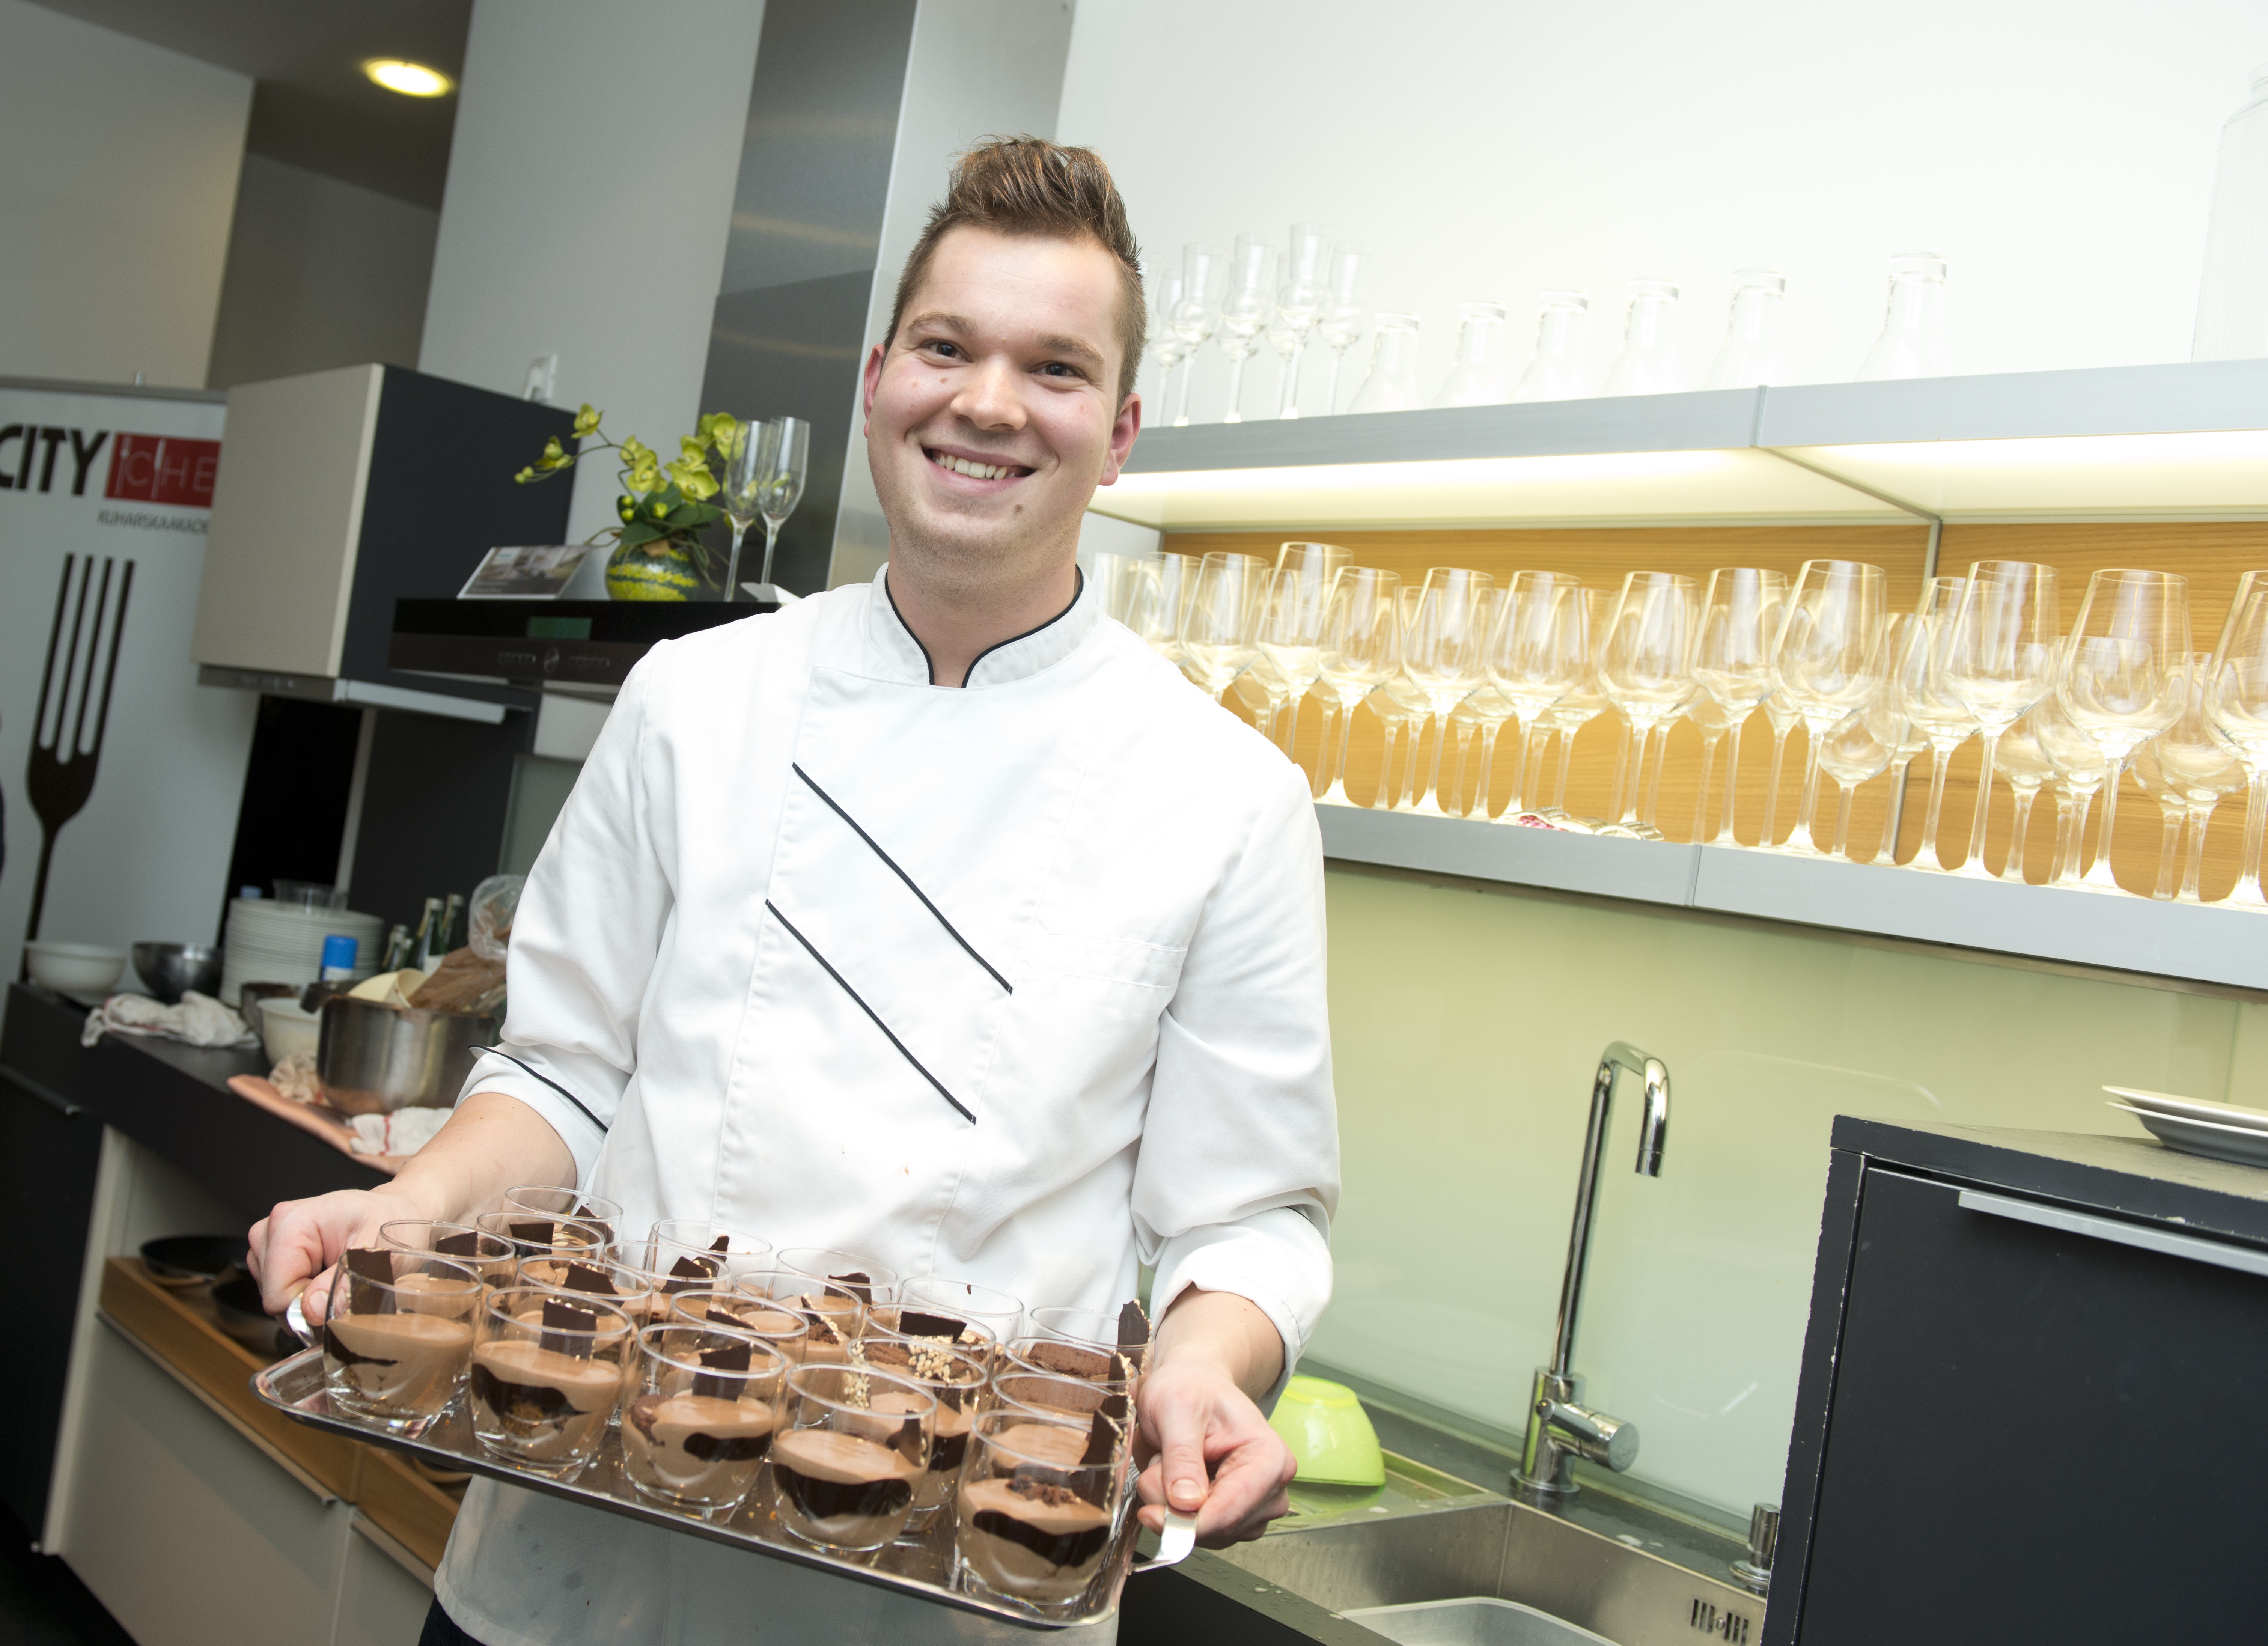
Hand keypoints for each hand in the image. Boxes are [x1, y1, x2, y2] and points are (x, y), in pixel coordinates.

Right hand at [247, 1186, 428, 1325]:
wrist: (393, 1211)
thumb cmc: (389, 1224)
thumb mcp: (381, 1253)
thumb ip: (346, 1283)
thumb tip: (312, 1311)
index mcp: (292, 1222)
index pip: (278, 1294)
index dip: (308, 1309)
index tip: (341, 1298)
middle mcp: (272, 1229)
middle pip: (274, 1299)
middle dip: (309, 1305)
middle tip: (344, 1286)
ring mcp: (268, 1242)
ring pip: (275, 1300)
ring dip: (307, 1300)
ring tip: (337, 1276)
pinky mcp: (271, 1254)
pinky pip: (279, 1293)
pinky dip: (303, 1294)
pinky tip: (325, 1276)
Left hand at [1132, 1356, 1295, 1546]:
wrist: (1192, 1385)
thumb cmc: (1190, 1389)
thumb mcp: (1177, 1410)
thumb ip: (1181, 1456)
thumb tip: (1186, 1503)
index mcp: (1269, 1457)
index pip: (1230, 1511)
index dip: (1186, 1522)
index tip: (1150, 1514)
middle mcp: (1272, 1485)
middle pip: (1220, 1527)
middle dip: (1177, 1508)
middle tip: (1155, 1468)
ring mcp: (1257, 1504)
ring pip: (1210, 1535)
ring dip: (1176, 1510)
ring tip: (1169, 1466)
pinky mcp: (1239, 1514)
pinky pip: (1204, 1533)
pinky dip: (1181, 1514)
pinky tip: (1177, 1482)